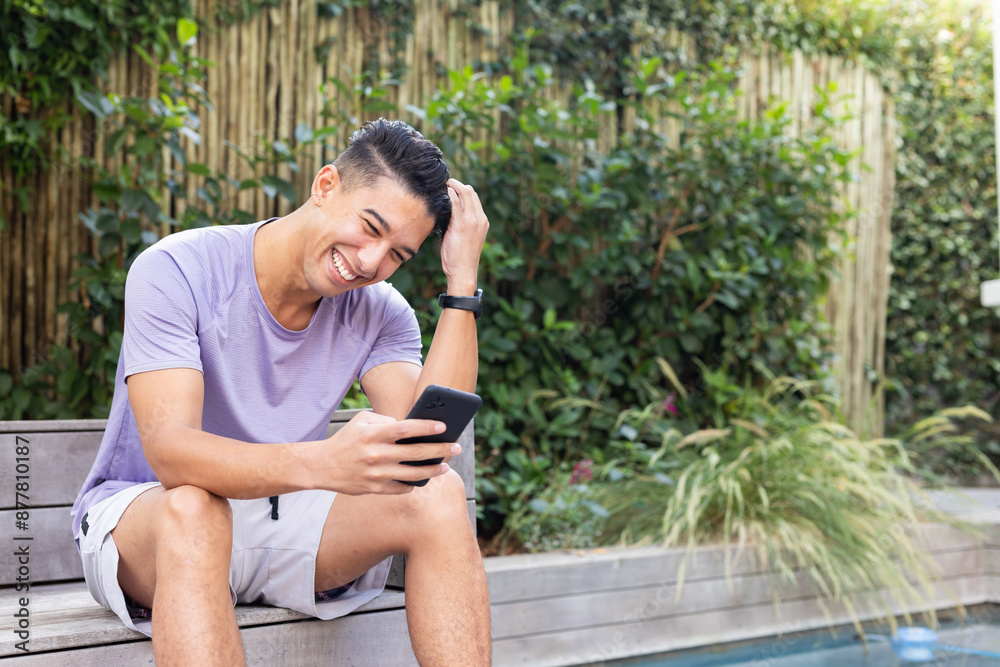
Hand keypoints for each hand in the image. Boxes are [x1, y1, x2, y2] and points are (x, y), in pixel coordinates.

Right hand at [319, 411, 460, 494]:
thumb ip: (386, 421)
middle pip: (416, 452)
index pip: (407, 429)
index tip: (444, 426)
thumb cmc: (346, 439)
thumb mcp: (362, 422)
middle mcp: (377, 454)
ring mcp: (377, 473)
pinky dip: (414, 483)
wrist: (322, 466)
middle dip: (440, 450)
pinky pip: (402, 488)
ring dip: (433, 471)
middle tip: (456, 448)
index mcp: (374, 434)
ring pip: (414, 474)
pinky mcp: (375, 489)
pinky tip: (423, 478)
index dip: (427, 427)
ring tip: (446, 467)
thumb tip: (411, 427)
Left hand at [442, 179, 489, 294]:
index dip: (462, 189)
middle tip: (445, 183)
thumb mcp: (467, 239)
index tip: (451, 188)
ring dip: (452, 186)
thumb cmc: (461, 258)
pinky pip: (455, 202)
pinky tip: (441, 194)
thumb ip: (462, 225)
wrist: (463, 272)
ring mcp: (471, 220)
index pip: (474, 197)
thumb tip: (449, 216)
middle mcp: (479, 218)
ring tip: (442, 186)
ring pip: (464, 192)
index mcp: (483, 221)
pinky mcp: (461, 224)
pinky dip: (449, 194)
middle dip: (457, 184)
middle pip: (470, 191)